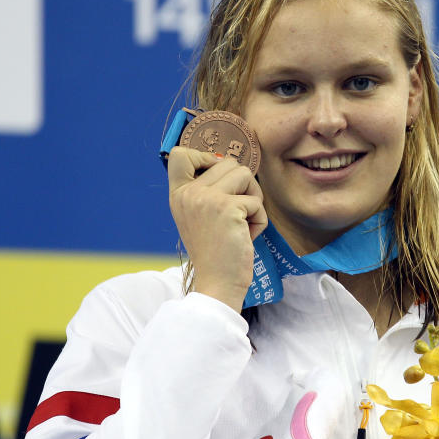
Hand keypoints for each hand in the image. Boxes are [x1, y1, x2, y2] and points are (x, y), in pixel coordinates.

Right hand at [167, 147, 267, 311]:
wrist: (217, 283)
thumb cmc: (215, 252)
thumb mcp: (199, 216)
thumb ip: (207, 190)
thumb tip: (230, 162)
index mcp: (178, 195)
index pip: (180, 154)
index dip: (205, 157)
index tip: (218, 179)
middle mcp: (188, 193)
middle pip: (227, 162)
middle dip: (241, 185)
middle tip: (237, 213)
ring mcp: (206, 198)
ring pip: (245, 175)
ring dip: (252, 200)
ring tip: (242, 223)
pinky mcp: (228, 208)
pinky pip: (257, 202)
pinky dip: (259, 220)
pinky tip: (246, 237)